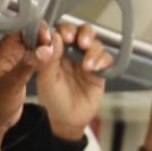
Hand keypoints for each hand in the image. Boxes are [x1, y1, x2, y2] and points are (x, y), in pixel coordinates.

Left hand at [0, 27, 58, 150]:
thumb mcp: (11, 84)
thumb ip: (27, 65)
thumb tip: (44, 50)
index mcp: (4, 50)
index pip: (24, 30)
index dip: (39, 31)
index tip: (52, 38)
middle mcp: (11, 54)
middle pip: (33, 37)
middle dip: (47, 39)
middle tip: (60, 46)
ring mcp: (18, 63)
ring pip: (37, 48)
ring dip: (48, 50)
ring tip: (61, 52)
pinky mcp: (24, 72)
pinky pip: (38, 60)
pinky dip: (47, 61)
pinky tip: (55, 64)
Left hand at [36, 21, 112, 140]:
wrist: (68, 120)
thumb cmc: (52, 100)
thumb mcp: (46, 80)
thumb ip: (49, 60)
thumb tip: (54, 39)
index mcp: (54, 51)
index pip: (59, 31)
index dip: (62, 30)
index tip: (63, 37)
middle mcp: (70, 51)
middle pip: (79, 31)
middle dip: (81, 33)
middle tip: (80, 42)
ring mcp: (85, 59)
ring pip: (94, 42)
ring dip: (92, 50)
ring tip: (87, 65)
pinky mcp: (99, 70)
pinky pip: (105, 58)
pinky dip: (102, 60)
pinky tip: (95, 68)